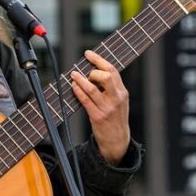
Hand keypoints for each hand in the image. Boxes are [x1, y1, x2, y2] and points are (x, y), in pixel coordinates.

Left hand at [71, 50, 130, 164]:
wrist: (118, 141)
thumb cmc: (116, 119)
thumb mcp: (119, 102)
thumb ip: (111, 88)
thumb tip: (94, 72)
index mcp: (122, 92)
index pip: (113, 71)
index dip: (99, 60)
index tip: (88, 54)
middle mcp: (116, 99)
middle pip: (106, 76)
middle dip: (93, 69)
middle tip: (84, 69)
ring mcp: (107, 108)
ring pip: (92, 89)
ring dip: (80, 80)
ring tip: (73, 75)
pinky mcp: (98, 117)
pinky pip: (85, 101)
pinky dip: (78, 91)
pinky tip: (73, 87)